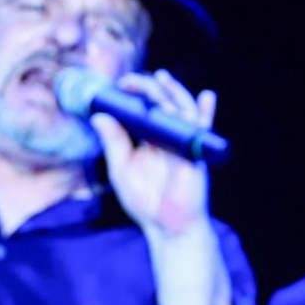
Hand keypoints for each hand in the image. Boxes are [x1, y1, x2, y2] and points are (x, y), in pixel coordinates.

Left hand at [91, 69, 217, 238]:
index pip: (142, 108)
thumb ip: (113, 142)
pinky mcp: (195, 153)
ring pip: (181, 109)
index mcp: (147, 138)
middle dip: (147, 88)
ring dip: (172, 92)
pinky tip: (206, 97)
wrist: (167, 226)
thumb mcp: (121, 169)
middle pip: (161, 102)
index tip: (117, 85)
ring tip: (160, 78)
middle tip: (130, 82)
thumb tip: (98, 116)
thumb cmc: (146, 201)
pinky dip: (206, 112)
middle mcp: (166, 135)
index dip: (132, 94)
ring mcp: (183, 142)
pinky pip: (203, 129)